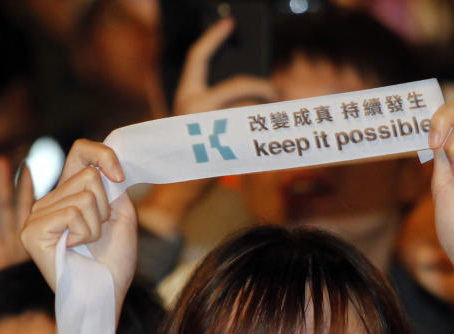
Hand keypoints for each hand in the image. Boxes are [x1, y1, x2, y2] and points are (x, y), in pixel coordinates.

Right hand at [21, 139, 137, 309]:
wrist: (105, 294)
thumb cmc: (113, 262)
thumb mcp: (120, 214)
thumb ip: (112, 185)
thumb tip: (107, 161)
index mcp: (68, 194)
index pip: (81, 150)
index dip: (104, 155)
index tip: (119, 178)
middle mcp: (49, 200)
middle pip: (89, 176)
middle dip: (105, 209)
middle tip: (97, 235)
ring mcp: (36, 215)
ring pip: (84, 197)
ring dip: (96, 226)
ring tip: (86, 245)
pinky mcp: (31, 231)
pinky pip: (72, 213)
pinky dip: (84, 234)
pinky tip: (73, 249)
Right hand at [140, 18, 279, 234]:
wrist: (178, 191)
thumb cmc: (190, 159)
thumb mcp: (197, 125)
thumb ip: (216, 107)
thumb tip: (253, 94)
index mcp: (185, 97)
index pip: (199, 57)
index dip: (214, 37)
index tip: (229, 23)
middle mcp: (193, 105)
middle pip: (240, 85)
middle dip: (264, 87)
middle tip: (276, 93)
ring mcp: (208, 124)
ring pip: (251, 110)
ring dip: (266, 117)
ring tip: (271, 125)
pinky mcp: (223, 142)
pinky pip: (252, 131)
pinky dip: (263, 135)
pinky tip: (266, 144)